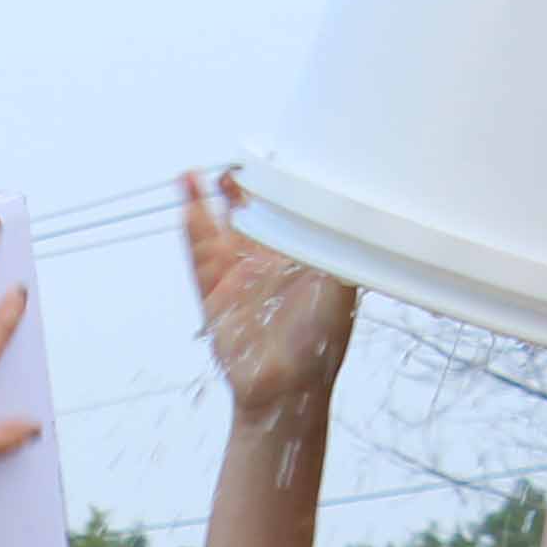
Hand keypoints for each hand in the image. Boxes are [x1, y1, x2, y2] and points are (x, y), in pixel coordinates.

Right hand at [182, 169, 351, 416]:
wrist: (285, 389)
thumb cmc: (319, 343)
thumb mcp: (342, 287)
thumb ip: (344, 247)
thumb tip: (358, 209)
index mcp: (297, 258)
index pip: (287, 211)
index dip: (280, 185)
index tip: (277, 156)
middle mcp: (265, 263)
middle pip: (246, 213)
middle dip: (240, 186)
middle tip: (236, 160)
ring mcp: (235, 278)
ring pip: (215, 229)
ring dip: (204, 201)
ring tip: (194, 173)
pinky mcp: (212, 295)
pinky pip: (198, 256)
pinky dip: (192, 230)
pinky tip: (187, 204)